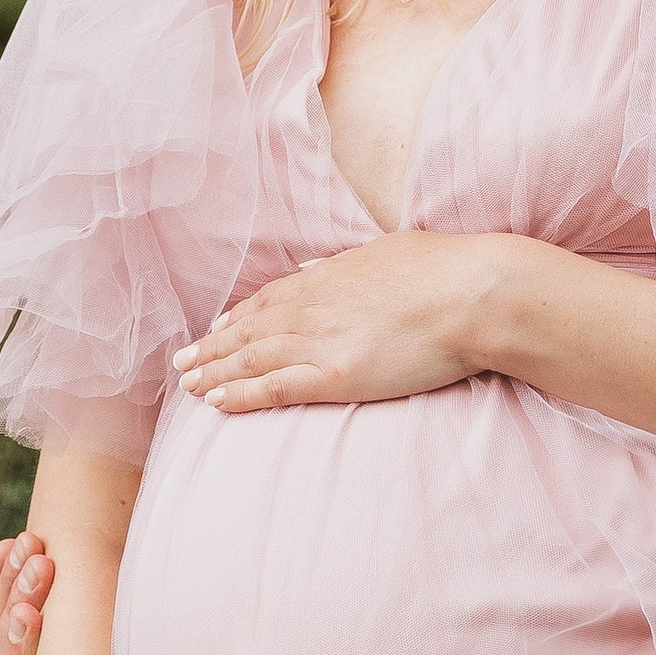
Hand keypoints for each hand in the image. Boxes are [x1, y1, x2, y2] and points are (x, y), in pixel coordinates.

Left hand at [175, 233, 513, 414]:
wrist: (473, 294)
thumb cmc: (444, 270)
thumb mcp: (386, 251)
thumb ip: (347, 264)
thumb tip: (318, 267)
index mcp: (327, 277)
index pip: (269, 300)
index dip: (238, 317)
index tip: (216, 329)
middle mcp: (313, 307)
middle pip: (249, 331)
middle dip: (212, 348)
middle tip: (182, 363)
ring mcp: (319, 342)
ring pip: (250, 360)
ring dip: (214, 373)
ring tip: (188, 386)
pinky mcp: (333, 376)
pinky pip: (273, 389)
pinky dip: (239, 395)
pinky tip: (215, 403)